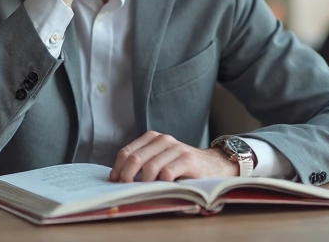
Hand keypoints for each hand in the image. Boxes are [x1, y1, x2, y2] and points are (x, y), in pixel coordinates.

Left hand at [109, 131, 237, 182]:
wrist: (213, 165)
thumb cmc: (181, 166)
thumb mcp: (160, 159)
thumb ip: (143, 162)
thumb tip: (118, 177)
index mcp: (153, 138)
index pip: (127, 152)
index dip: (118, 168)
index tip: (115, 181)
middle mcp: (164, 140)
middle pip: (135, 158)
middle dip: (127, 176)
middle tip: (127, 189)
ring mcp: (176, 148)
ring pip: (150, 167)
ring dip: (144, 182)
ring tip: (145, 190)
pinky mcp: (188, 160)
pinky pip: (167, 172)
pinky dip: (161, 183)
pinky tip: (163, 186)